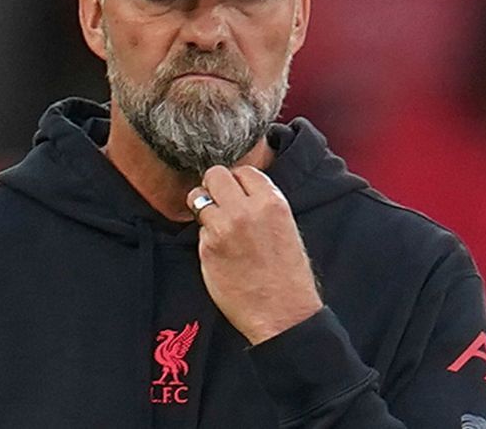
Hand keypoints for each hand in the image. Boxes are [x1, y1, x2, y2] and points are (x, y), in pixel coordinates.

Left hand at [188, 165, 322, 344]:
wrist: (282, 314)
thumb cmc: (287, 276)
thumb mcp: (286, 228)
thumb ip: (262, 206)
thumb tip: (240, 192)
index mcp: (272, 203)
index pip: (243, 171)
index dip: (237, 181)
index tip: (236, 193)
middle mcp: (246, 210)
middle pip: (215, 174)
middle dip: (214, 186)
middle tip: (218, 203)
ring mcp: (223, 228)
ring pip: (198, 197)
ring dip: (202, 207)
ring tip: (214, 224)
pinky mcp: (207, 247)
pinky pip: (197, 228)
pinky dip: (204, 235)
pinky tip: (218, 250)